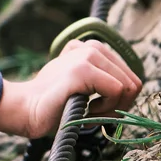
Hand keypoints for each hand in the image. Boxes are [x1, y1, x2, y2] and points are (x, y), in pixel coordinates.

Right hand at [0, 38, 142, 136]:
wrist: (26, 110)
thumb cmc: (54, 105)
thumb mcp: (85, 88)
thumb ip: (106, 83)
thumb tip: (133, 92)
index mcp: (92, 49)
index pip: (130, 76)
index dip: (123, 100)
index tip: (101, 109)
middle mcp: (91, 47)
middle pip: (133, 81)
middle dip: (121, 105)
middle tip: (97, 113)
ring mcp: (86, 55)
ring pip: (127, 86)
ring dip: (113, 107)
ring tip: (89, 110)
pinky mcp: (82, 69)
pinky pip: (116, 91)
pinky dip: (107, 108)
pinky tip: (86, 109)